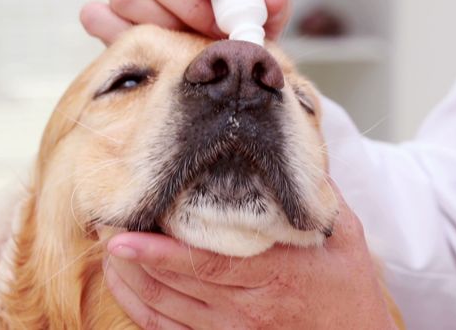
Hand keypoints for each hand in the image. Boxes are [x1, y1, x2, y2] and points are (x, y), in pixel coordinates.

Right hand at [80, 0, 292, 44]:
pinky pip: (97, 15)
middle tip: (211, 29)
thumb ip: (270, 7)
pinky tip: (136, 41)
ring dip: (156, 20)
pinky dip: (108, 26)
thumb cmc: (236, 40)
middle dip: (184, 2)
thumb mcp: (261, 25)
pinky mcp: (111, 23)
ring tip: (184, 44)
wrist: (212, 75)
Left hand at [102, 186, 397, 328]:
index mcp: (275, 274)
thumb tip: (292, 143)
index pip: (208, 266)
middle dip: (133, 261)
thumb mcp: (344, 234)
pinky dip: (142, 310)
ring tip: (110, 251)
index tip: (125, 239)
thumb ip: (316, 194)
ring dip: (131, 284)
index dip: (161, 256)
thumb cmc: (349, 288)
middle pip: (175, 288)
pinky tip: (126, 285)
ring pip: (165, 312)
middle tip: (105, 229)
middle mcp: (248, 308)